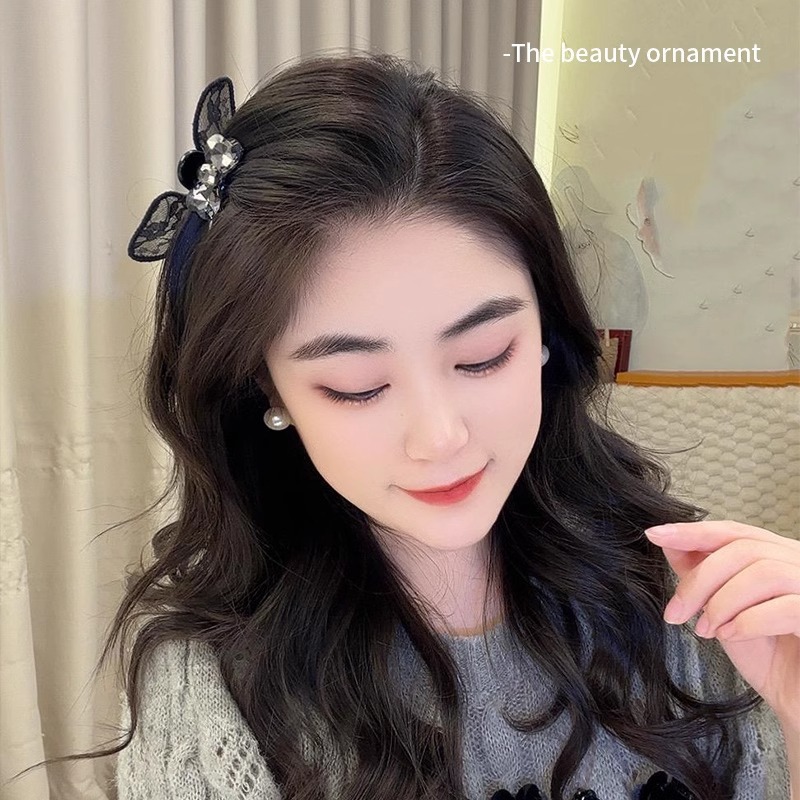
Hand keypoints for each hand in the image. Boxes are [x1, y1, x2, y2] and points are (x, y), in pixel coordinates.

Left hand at [644, 520, 799, 729]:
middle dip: (700, 580)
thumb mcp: (723, 609)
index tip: (655, 534)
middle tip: (675, 612)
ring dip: (722, 602)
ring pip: (763, 573)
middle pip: (742, 550)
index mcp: (778, 555)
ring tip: (706, 630)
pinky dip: (749, 621)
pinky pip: (787, 607)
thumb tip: (669, 541)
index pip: (733, 532)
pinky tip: (731, 636)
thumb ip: (701, 573)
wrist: (796, 700)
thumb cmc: (766, 655)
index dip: (693, 531)